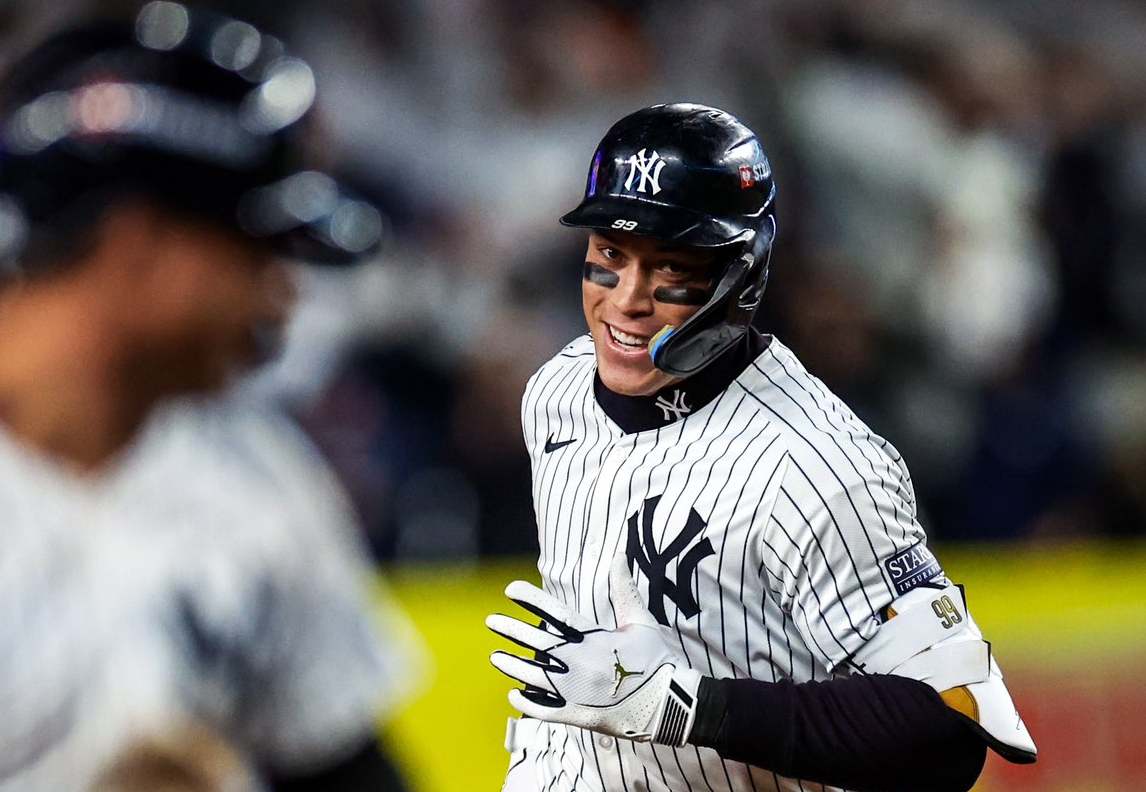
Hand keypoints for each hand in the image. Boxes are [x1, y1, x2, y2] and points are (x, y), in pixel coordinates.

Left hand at [486, 556, 700, 745]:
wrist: (669, 704)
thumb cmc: (655, 659)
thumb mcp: (640, 620)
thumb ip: (624, 588)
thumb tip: (618, 554)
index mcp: (595, 638)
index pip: (555, 613)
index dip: (531, 600)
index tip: (510, 590)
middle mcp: (581, 662)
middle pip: (537, 643)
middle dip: (511, 630)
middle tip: (491, 621)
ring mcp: (577, 690)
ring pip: (534, 676)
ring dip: (512, 665)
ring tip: (495, 657)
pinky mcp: (579, 714)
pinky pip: (544, 709)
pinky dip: (527, 702)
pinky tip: (514, 694)